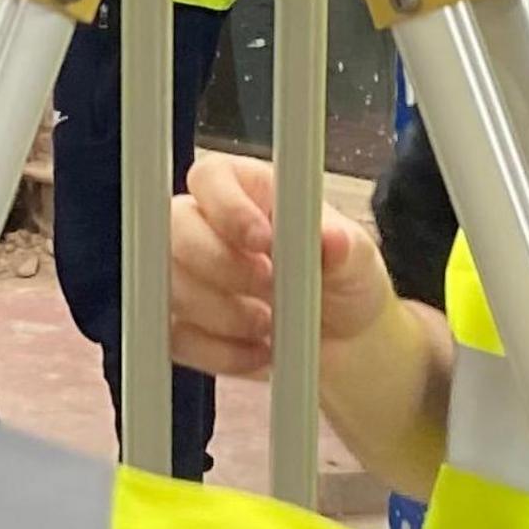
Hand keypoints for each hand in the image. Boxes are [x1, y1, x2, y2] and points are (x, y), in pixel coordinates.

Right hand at [164, 151, 399, 378]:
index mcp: (248, 189)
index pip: (211, 177)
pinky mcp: (181, 322)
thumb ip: (342, 247)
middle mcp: (207, 223)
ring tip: (269, 325)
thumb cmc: (341, 279)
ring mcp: (186, 273)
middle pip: (176, 226)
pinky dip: (219, 351)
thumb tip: (332, 239)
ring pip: (171, 284)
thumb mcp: (356, 260)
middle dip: (221, 266)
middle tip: (269, 288)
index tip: (263, 241)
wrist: (340, 340)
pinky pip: (175, 337)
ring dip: (222, 314)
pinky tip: (258, 351)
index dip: (228, 207)